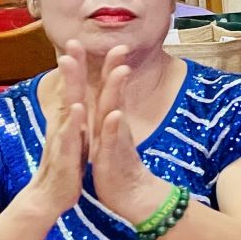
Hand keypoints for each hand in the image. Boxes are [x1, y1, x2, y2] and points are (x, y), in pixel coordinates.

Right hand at [16, 49, 89, 219]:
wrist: (49, 198)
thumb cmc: (65, 165)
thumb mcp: (73, 137)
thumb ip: (73, 117)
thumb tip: (74, 97)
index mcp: (70, 121)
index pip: (74, 88)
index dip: (77, 66)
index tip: (80, 40)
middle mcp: (64, 125)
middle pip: (68, 91)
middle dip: (72, 67)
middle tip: (73, 42)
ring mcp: (63, 139)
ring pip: (67, 109)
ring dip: (70, 87)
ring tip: (70, 65)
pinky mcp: (66, 157)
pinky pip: (70, 138)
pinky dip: (73, 123)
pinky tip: (78, 109)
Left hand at [81, 44, 163, 216]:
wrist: (133, 197)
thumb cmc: (118, 168)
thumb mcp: (110, 139)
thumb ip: (110, 118)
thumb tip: (111, 100)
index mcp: (109, 121)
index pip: (107, 88)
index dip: (107, 66)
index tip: (109, 42)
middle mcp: (114, 126)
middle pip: (113, 92)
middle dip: (113, 68)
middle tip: (117, 45)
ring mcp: (115, 140)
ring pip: (115, 111)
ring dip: (117, 91)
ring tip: (120, 70)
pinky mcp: (112, 158)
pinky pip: (113, 141)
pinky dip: (114, 127)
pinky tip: (114, 114)